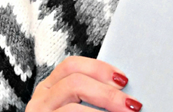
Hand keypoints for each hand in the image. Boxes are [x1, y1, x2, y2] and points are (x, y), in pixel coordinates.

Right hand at [26, 56, 141, 111]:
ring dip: (104, 108)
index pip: (71, 66)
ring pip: (73, 107)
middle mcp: (40, 100)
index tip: (123, 79)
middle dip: (107, 93)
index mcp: (50, 88)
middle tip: (132, 105)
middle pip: (74, 82)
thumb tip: (126, 96)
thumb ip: (95, 97)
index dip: (99, 69)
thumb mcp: (80, 107)